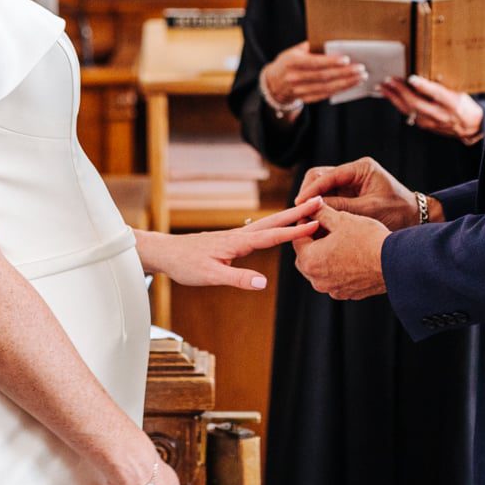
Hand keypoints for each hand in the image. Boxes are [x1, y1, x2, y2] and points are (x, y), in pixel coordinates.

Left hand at [137, 199, 321, 287]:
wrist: (165, 253)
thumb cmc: (185, 264)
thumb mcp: (210, 276)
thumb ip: (237, 278)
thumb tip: (262, 282)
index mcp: (237, 242)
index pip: (272, 236)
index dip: (295, 231)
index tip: (315, 223)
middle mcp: (239, 235)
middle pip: (274, 222)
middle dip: (297, 213)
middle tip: (319, 202)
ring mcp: (235, 236)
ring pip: (267, 224)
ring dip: (287, 217)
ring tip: (306, 211)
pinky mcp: (231, 240)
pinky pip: (259, 231)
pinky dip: (274, 226)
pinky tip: (277, 227)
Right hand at [263, 41, 366, 106]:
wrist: (273, 83)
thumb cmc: (288, 62)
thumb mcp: (294, 51)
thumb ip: (311, 47)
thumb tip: (332, 42)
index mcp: (291, 62)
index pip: (314, 63)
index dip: (331, 62)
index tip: (347, 59)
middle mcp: (294, 77)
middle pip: (323, 76)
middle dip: (344, 73)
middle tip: (360, 69)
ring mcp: (299, 90)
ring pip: (326, 88)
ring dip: (346, 83)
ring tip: (360, 77)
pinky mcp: (305, 99)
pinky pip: (325, 95)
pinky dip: (339, 90)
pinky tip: (350, 85)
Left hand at [292, 203, 390, 299]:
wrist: (394, 263)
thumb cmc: (367, 240)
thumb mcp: (342, 219)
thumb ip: (321, 213)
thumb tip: (311, 205)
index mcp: (310, 260)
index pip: (297, 239)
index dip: (305, 224)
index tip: (314, 215)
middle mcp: (316, 279)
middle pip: (306, 256)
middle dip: (312, 242)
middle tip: (325, 228)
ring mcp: (332, 289)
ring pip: (321, 269)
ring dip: (325, 256)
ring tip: (339, 241)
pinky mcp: (347, 294)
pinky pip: (336, 279)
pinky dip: (339, 269)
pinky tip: (352, 256)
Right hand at [296, 156, 423, 230]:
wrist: (416, 219)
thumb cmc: (399, 212)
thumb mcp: (369, 210)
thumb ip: (342, 208)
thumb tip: (313, 210)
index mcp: (361, 168)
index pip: (327, 175)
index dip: (311, 190)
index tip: (299, 204)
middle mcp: (353, 172)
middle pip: (319, 177)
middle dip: (308, 195)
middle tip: (299, 213)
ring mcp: (349, 183)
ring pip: (320, 189)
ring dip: (312, 203)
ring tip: (304, 220)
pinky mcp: (348, 195)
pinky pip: (328, 199)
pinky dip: (321, 209)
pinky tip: (314, 222)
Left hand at [379, 74, 484, 141]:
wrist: (469, 126)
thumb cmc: (464, 106)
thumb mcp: (459, 92)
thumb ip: (443, 86)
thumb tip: (428, 75)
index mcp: (451, 103)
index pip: (436, 93)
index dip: (423, 86)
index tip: (412, 78)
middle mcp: (439, 114)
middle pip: (415, 103)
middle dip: (399, 91)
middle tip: (388, 80)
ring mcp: (430, 122)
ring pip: (407, 109)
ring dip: (393, 97)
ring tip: (382, 87)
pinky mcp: (424, 125)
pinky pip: (408, 113)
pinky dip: (397, 103)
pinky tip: (391, 96)